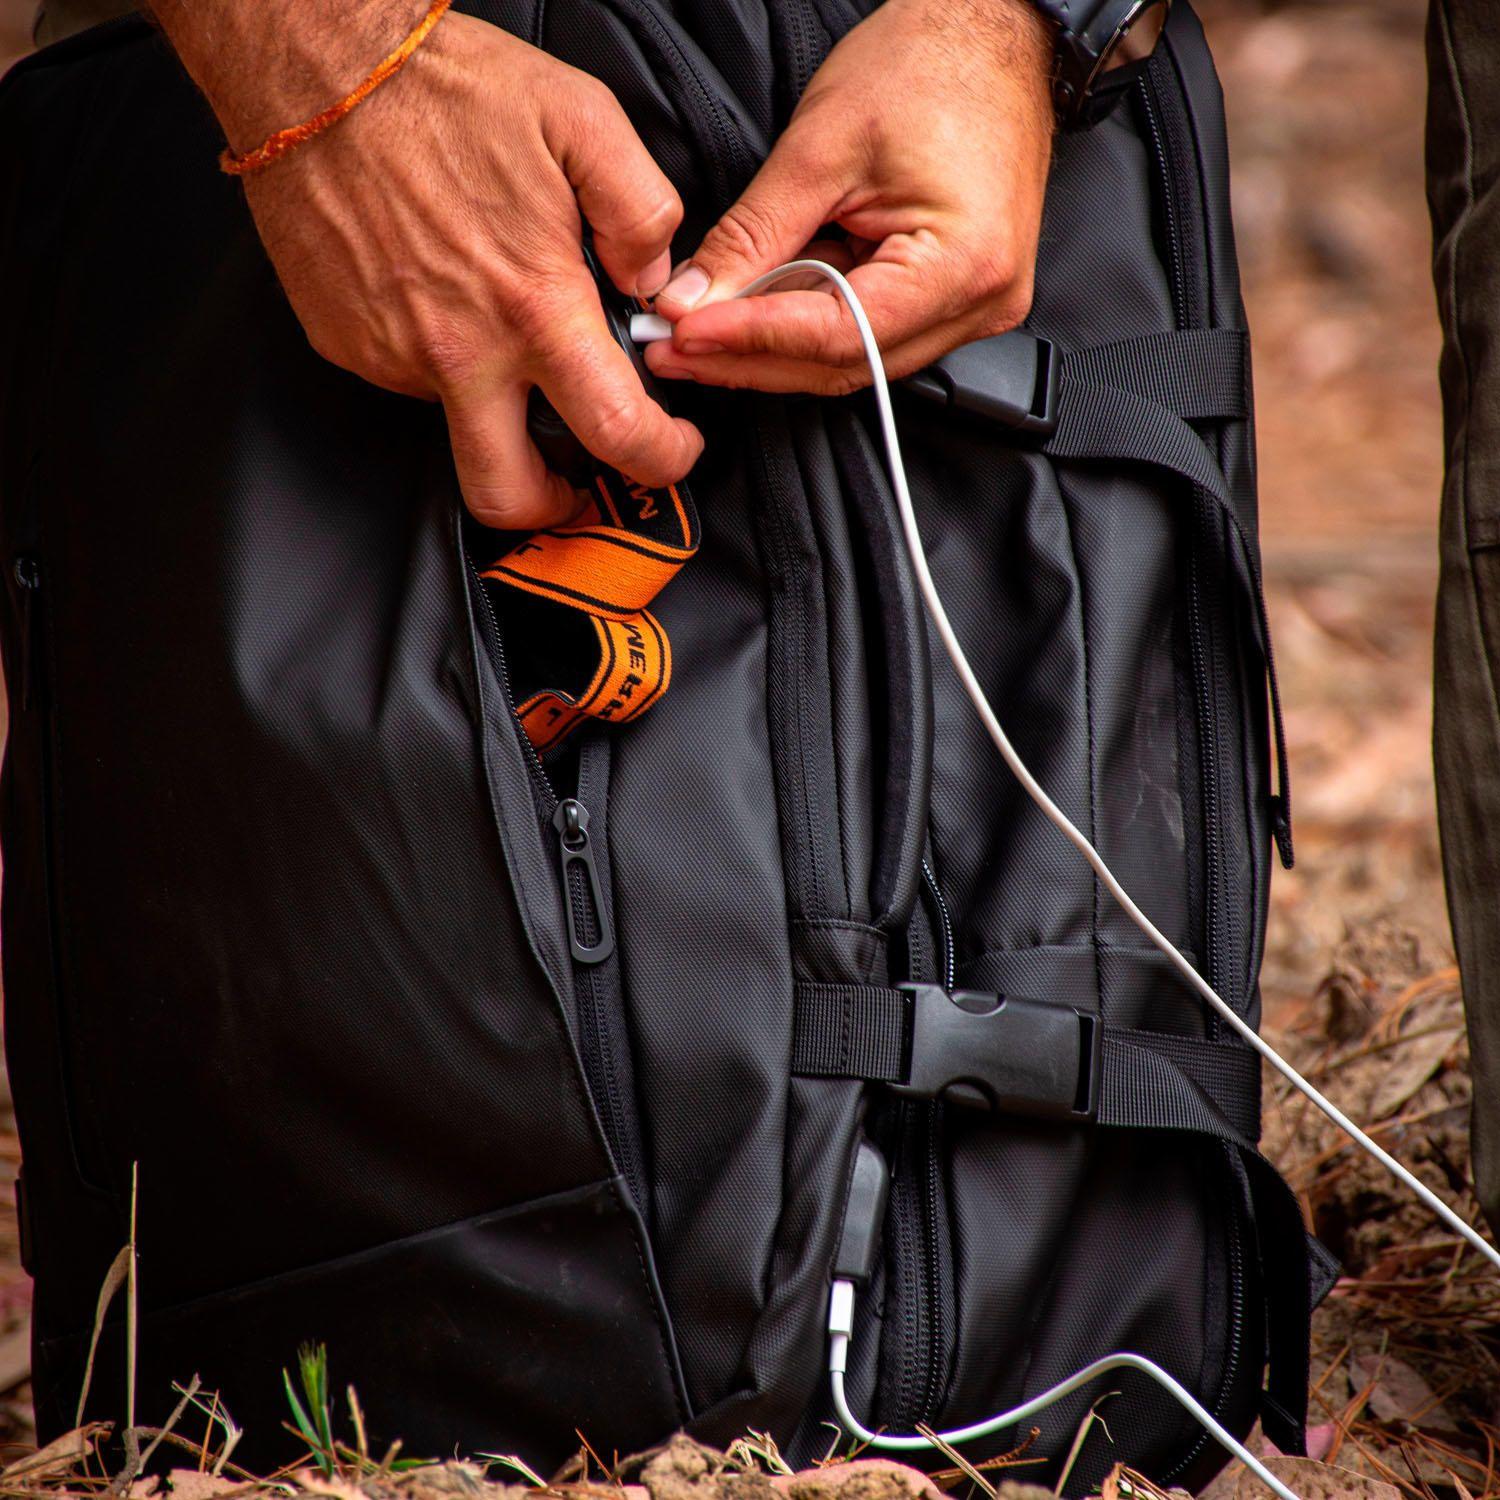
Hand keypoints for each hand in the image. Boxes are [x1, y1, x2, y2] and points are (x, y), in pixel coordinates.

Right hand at [152, 0, 702, 528]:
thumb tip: (653, 280)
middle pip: (508, 496)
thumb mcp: (584, 120)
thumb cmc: (448, 88)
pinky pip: (408, 377)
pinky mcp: (347, 343)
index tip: (672, 448)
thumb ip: (643, 211)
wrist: (313, 67)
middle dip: (553, 507)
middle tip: (576, 477)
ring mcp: (395, 356)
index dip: (661, 460)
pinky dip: (439, 355)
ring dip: (495, 407)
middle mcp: (460, 351)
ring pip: (458, 427)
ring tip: (500, 329)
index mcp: (534, 307)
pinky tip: (442, 293)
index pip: (615, 433)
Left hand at [646, 0, 1053, 394]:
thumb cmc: (929, 68)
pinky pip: (869, 335)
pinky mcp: (955, 301)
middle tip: (675, 349)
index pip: (840, 333)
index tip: (685, 335)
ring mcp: (973, 308)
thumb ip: (752, 235)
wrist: (991, 37)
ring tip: (701, 335)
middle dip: (750, 358)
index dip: (753, 340)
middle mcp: (979, 303)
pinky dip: (806, 329)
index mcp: (963, 265)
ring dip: (772, 351)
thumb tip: (693, 301)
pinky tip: (753, 318)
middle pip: (845, 362)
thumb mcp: (820, 147)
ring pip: (852, 359)